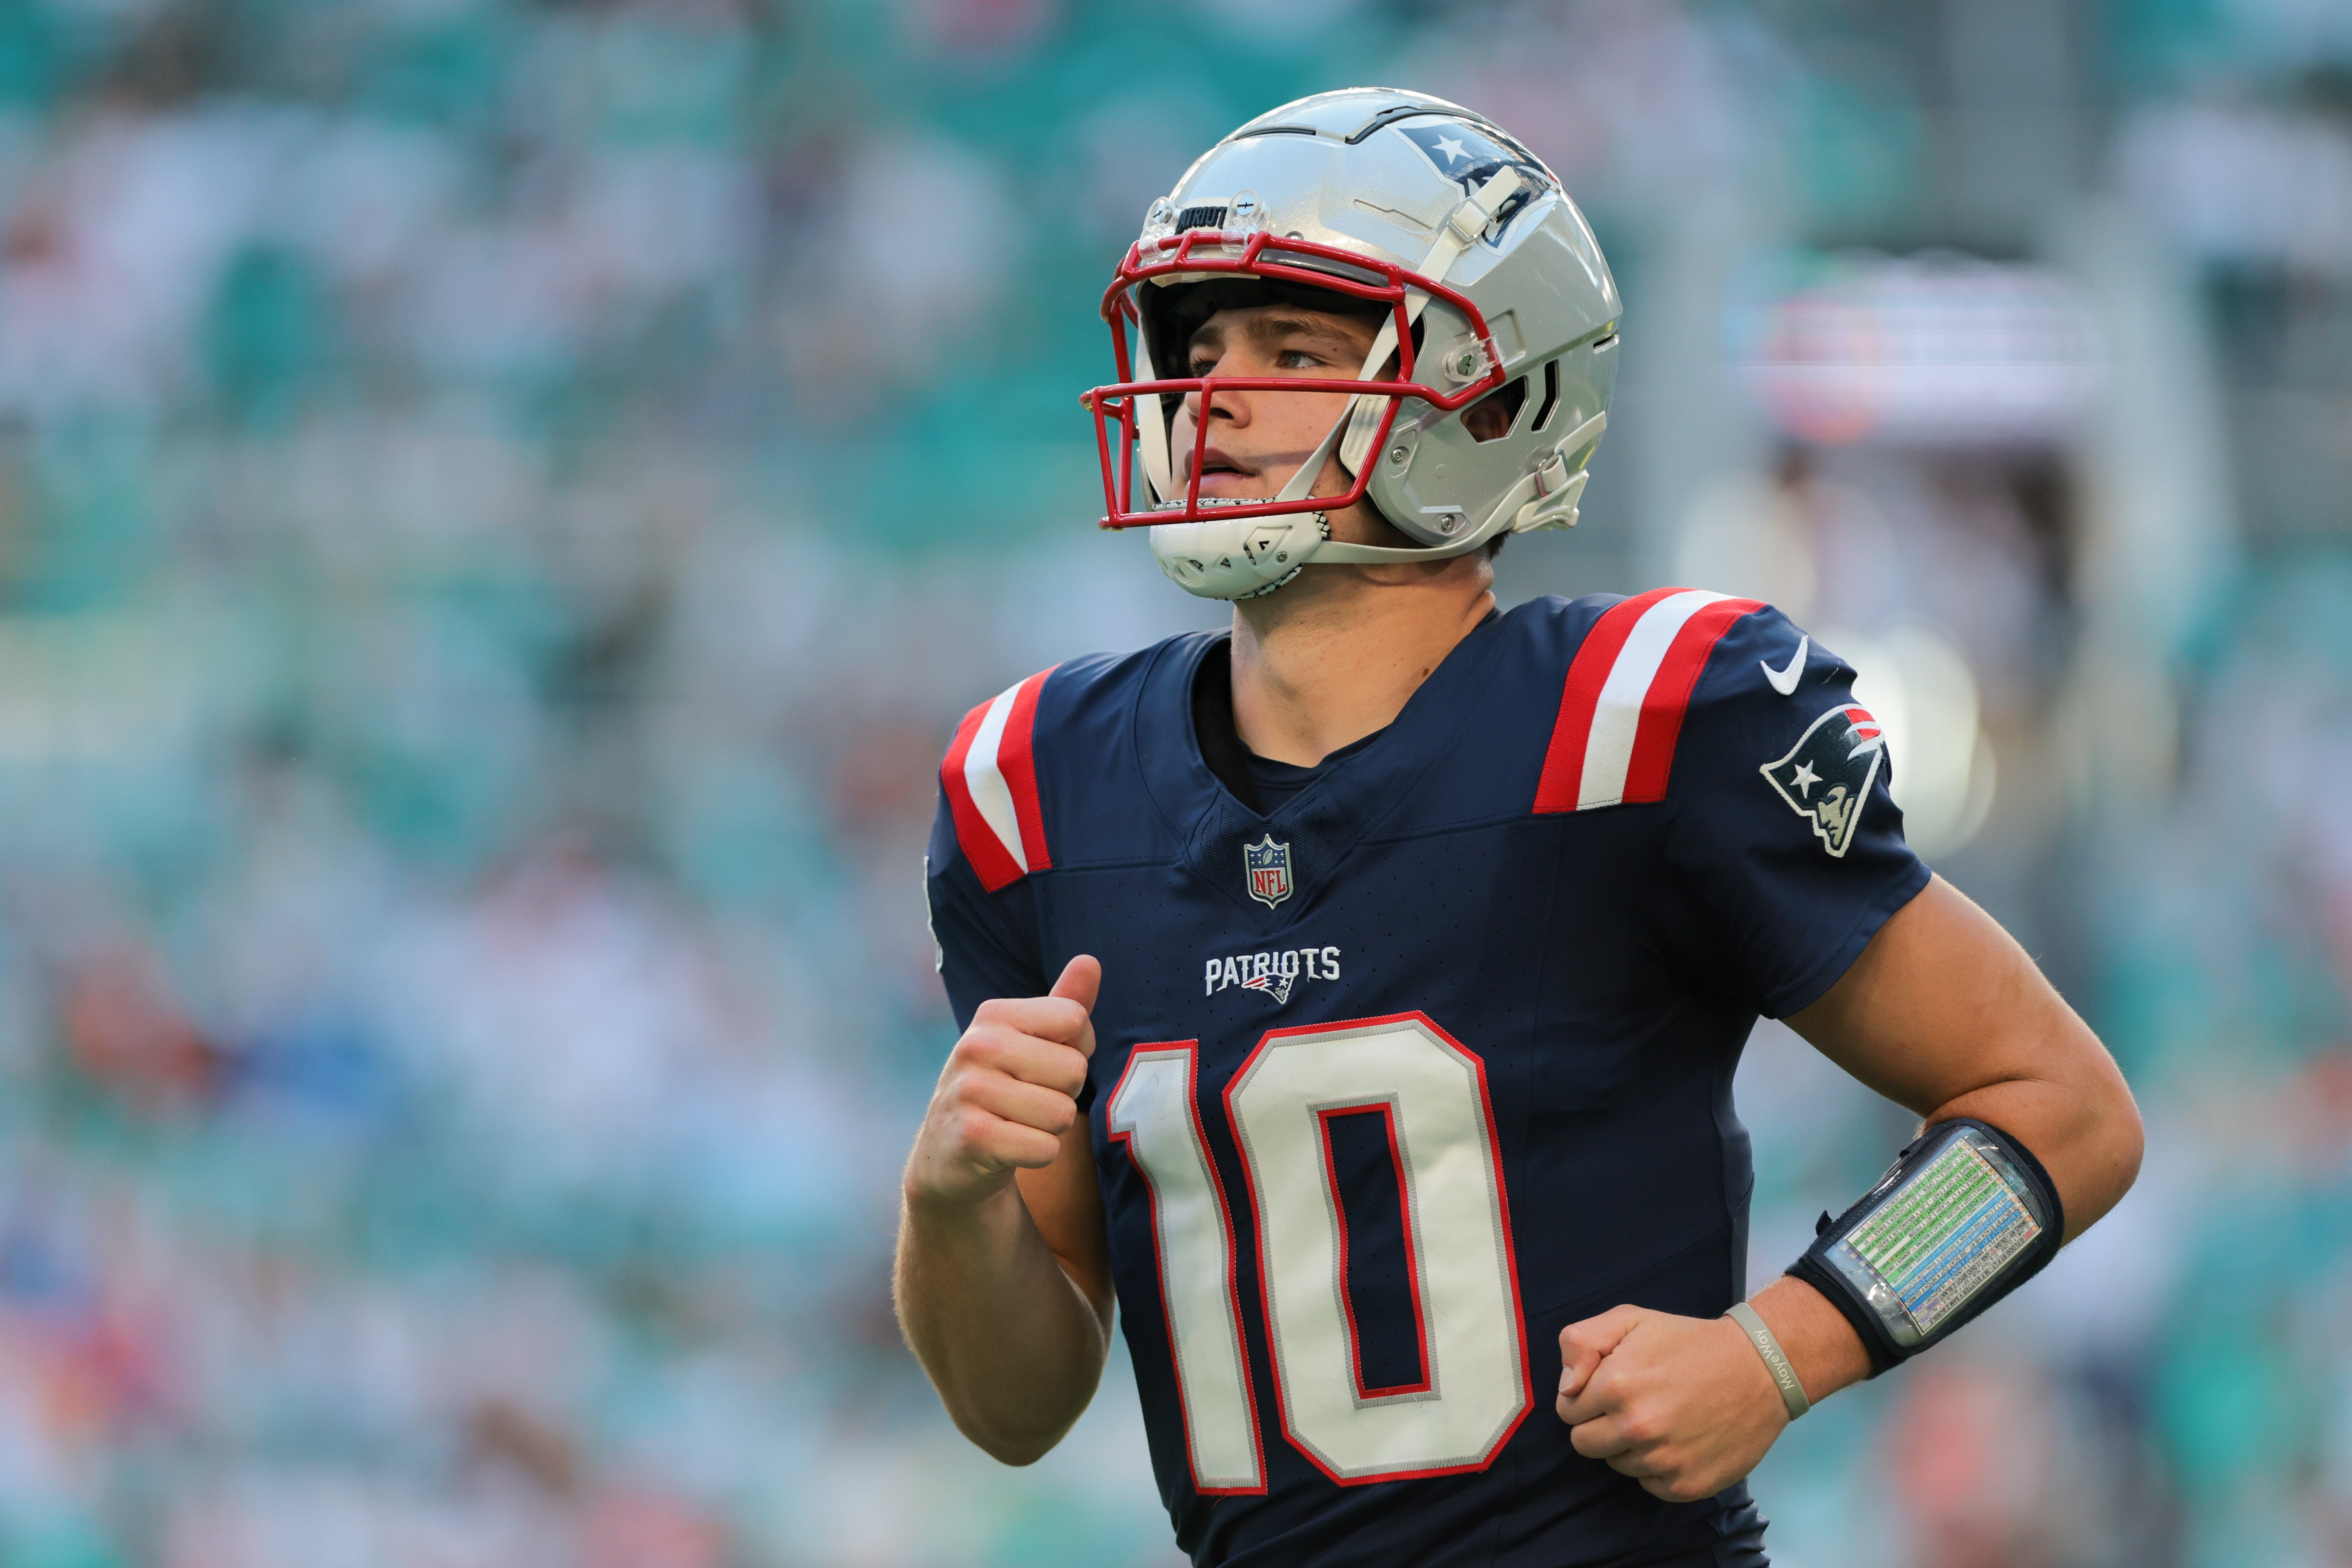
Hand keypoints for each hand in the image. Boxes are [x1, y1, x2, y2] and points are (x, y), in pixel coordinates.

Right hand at [905, 956, 1099, 1210]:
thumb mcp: (1029, 1041)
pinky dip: (1039, 1154)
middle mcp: (976, 1046)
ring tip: (1019, 1121)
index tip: (1046, 1062)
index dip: (1076, 1049)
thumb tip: (1091, 961)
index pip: (1075, 1019)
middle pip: (1074, 1070)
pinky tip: (1011, 1146)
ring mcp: (970, 1091)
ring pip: (1062, 1113)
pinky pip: (1046, 1149)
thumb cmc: (1003, 1089)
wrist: (947, 1154)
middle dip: (1065, 1093)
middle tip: (1031, 1099)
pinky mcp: (973, 1137)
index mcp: (994, 1015)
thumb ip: (1064, 1003)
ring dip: (1051, 1127)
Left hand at [1555, 1305, 1787, 1502]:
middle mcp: (1636, 1427)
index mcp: (1615, 1385)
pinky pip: (1649, 1484)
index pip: (1567, 1410)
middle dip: (1599, 1425)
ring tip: (1661, 1417)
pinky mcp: (1686, 1485)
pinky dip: (1658, 1467)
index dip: (1585, 1397)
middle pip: (1584, 1444)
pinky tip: (1679, 1439)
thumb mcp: (1630, 1320)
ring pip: (1617, 1465)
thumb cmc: (1689, 1342)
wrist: (1759, 1369)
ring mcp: (1663, 1460)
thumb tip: (1566, 1388)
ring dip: (1630, 1446)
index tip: (1610, 1386)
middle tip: (1631, 1405)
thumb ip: (1581, 1343)